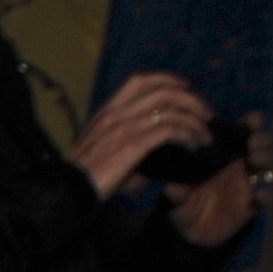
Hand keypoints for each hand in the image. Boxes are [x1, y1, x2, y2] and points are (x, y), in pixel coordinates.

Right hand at [70, 72, 210, 200]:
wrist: (67, 192)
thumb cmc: (80, 178)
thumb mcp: (99, 155)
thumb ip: (123, 151)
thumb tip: (144, 167)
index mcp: (107, 112)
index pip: (140, 81)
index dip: (167, 79)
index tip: (184, 87)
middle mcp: (117, 113)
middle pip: (164, 90)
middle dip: (191, 99)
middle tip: (204, 114)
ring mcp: (126, 127)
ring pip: (172, 109)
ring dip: (194, 119)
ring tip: (205, 133)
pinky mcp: (134, 145)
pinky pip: (170, 130)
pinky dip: (188, 134)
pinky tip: (194, 145)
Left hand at [168, 112, 270, 247]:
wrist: (188, 234)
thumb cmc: (184, 204)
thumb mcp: (176, 197)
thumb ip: (176, 190)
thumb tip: (171, 185)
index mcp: (224, 154)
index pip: (244, 130)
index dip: (251, 123)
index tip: (250, 122)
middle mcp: (240, 164)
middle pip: (261, 144)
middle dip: (261, 139)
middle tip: (252, 143)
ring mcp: (248, 183)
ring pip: (267, 165)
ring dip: (265, 158)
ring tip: (255, 160)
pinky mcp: (252, 204)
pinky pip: (266, 196)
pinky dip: (266, 194)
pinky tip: (258, 195)